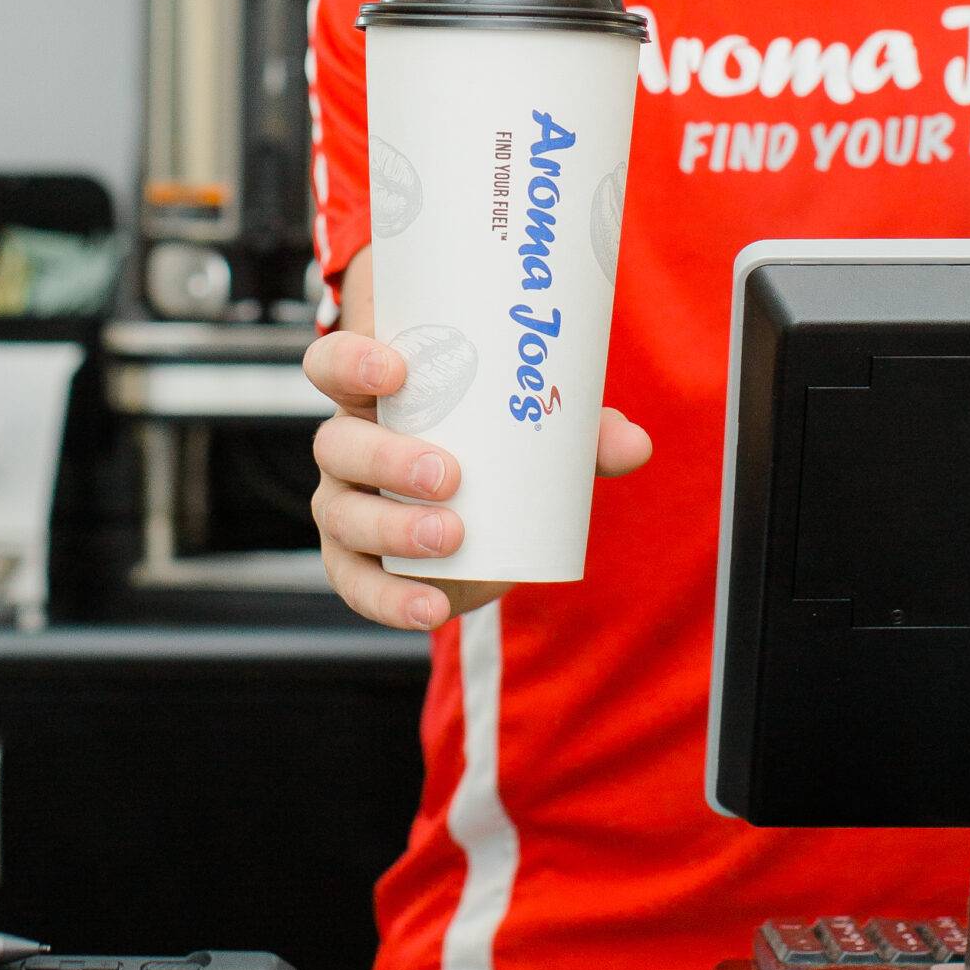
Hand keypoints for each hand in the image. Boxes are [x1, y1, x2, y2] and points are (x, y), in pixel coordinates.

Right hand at [305, 328, 651, 632]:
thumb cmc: (497, 451)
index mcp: (378, 398)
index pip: (334, 367)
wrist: (486, 522)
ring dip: (394, 528)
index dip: (351, 363)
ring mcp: (345, 509)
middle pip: (339, 445)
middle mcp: (348, 450)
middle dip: (387, 458)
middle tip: (449, 474)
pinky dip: (392, 600)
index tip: (397, 371)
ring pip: (345, 516)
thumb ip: (585, 434)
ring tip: (452, 537)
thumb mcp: (537, 433)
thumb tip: (635, 444)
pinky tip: (431, 606)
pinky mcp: (358, 567)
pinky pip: (359, 585)